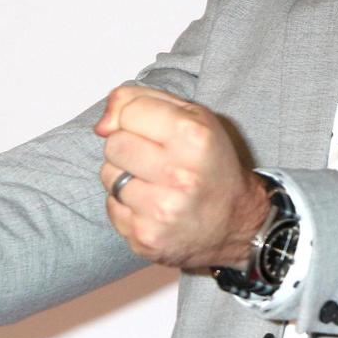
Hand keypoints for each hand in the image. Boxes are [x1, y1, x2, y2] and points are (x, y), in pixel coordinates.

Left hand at [94, 85, 269, 269]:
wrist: (235, 221)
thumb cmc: (211, 164)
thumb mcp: (193, 116)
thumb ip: (141, 100)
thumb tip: (102, 123)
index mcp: (194, 137)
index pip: (130, 110)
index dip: (136, 116)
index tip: (154, 129)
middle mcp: (179, 175)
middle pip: (114, 144)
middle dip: (128, 146)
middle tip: (154, 157)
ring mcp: (160, 210)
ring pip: (108, 175)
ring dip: (124, 175)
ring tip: (154, 181)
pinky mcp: (145, 237)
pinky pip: (112, 206)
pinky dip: (126, 203)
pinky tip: (151, 204)